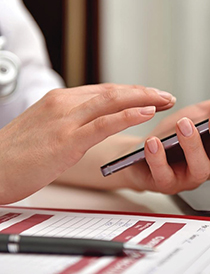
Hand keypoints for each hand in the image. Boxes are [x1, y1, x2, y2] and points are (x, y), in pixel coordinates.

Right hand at [0, 83, 174, 203]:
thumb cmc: (17, 153)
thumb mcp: (47, 128)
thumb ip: (70, 122)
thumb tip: (92, 125)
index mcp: (59, 102)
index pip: (102, 91)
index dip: (129, 93)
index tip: (147, 96)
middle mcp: (63, 105)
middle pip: (112, 92)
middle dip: (142, 92)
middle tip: (164, 95)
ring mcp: (65, 121)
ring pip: (111, 101)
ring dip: (142, 99)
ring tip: (164, 100)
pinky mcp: (66, 140)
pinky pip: (103, 123)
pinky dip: (127, 115)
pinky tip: (146, 112)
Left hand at [125, 100, 209, 193]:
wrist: (137, 154)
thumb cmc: (165, 138)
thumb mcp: (187, 119)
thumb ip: (205, 112)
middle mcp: (204, 167)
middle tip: (206, 119)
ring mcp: (187, 179)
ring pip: (198, 169)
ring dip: (192, 145)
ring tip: (182, 124)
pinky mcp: (165, 184)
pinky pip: (164, 174)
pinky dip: (159, 157)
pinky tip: (153, 141)